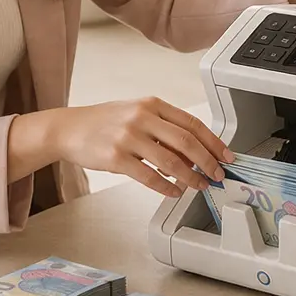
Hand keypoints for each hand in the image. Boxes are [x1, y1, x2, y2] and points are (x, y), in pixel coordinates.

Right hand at [51, 97, 233, 197]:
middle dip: (208, 161)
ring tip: (200, 185)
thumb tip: (194, 154)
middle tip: (217, 174)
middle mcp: (142, 117)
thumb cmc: (105, 122)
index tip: (226, 156)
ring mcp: (128, 137)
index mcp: (152, 104)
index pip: (192, 124)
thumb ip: (164, 130)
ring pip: (170, 161)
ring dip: (191, 177)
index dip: (214, 142)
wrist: (69, 128)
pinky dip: (166, 186)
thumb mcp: (137, 114)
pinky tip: (175, 191)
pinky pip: (149, 176)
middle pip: (186, 142)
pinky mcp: (116, 158)